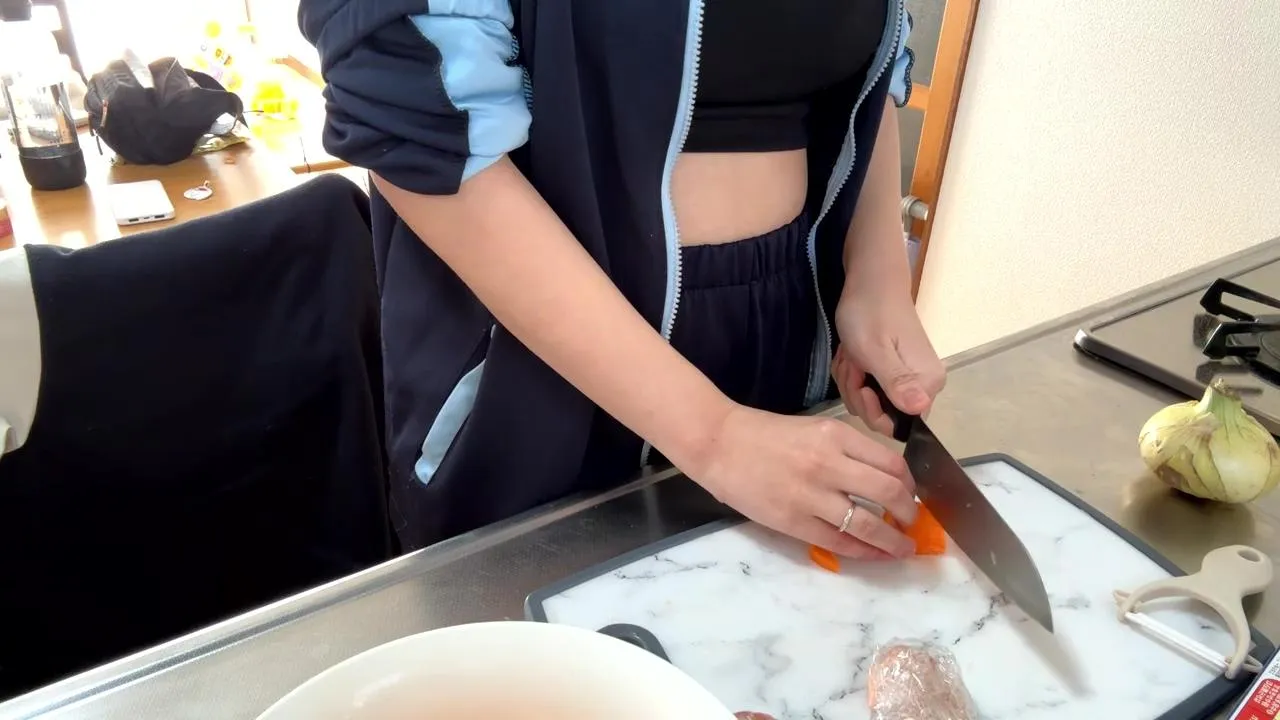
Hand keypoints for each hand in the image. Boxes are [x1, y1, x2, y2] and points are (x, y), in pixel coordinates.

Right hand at [692, 404, 918, 558]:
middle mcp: (829, 463)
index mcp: (835, 435)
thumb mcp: (813, 430)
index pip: (891, 463)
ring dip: (893, 539)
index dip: (910, 484)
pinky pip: (839, 542)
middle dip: (909, 512)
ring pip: (869, 523)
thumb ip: (846, 450)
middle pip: (889, 492)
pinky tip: (876, 555)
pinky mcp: (793, 521)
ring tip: (902, 547)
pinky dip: (864, 552)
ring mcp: (811, 495)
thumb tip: (881, 480)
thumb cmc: (763, 434)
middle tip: (911, 521)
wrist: (718, 444)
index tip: (911, 494)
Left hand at [833, 292, 944, 436]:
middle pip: (881, 415)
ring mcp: (908, 379)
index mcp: (927, 384)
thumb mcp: (875, 350)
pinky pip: (865, 388)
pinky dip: (852, 373)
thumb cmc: (870, 313)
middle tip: (854, 362)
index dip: (872, 410)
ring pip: (868, 401)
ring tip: (852, 354)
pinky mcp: (893, 372)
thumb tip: (919, 408)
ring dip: (851, 379)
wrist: (869, 282)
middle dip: (857, 391)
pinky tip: (852, 354)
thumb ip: (896, 382)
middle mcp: (923, 386)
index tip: (860, 383)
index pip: (899, 425)